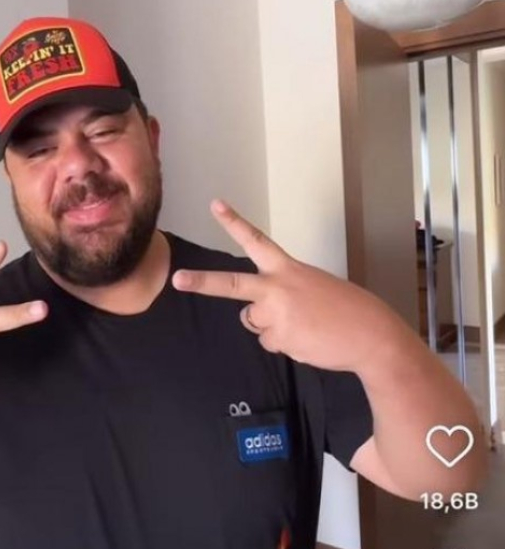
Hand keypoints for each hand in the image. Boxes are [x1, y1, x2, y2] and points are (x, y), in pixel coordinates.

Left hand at [171, 199, 408, 372]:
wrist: (371, 336)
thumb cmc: (347, 309)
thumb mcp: (313, 285)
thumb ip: (282, 291)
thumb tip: (257, 315)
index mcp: (288, 268)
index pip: (257, 240)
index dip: (234, 222)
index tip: (215, 205)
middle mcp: (277, 288)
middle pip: (231, 285)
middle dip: (202, 283)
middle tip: (178, 279)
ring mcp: (276, 315)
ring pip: (254, 322)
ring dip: (272, 326)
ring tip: (304, 325)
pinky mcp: (280, 339)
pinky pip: (270, 343)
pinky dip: (286, 343)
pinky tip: (309, 339)